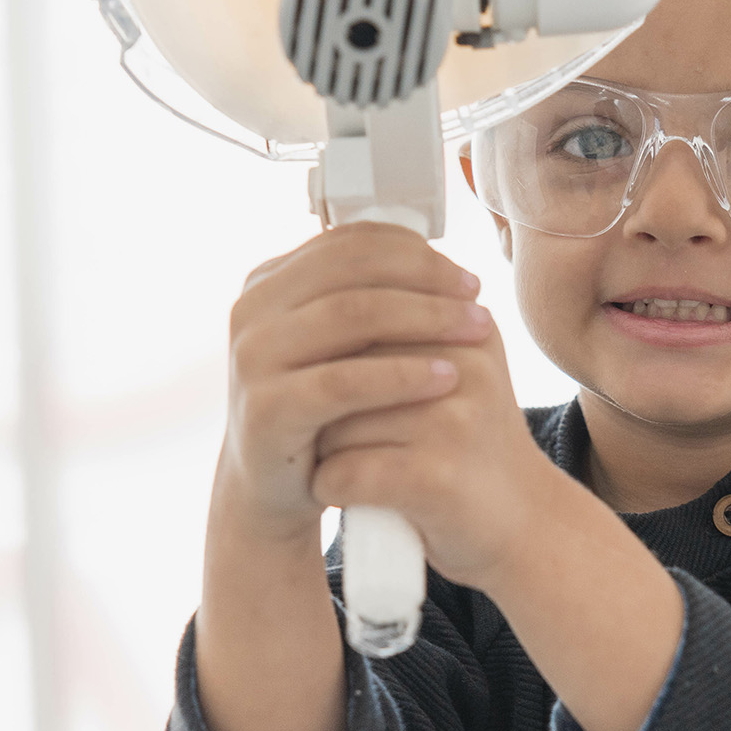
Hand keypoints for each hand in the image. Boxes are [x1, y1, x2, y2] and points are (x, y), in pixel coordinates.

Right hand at [218, 221, 502, 545]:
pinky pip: (342, 381)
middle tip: (478, 301)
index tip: (467, 278)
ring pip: (350, 315)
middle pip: (354, 272)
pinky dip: (400, 375)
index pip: (349, 243)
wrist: (274, 488)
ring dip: (424, 319)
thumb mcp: (343, 346)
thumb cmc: (323, 409)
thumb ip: (374, 301)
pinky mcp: (264, 408)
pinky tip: (446, 378)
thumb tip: (451, 268)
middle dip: (426, 281)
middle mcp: (252, 309)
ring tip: (476, 332)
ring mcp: (252, 357)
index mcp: (270, 282)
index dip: (415, 253)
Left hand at [309, 275, 559, 591]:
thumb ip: (406, 323)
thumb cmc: (468, 442)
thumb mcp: (456, 367)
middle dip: (327, 402)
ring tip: (356, 463)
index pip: (363, 317)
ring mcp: (453, 422)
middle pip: (344, 367)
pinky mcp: (436, 479)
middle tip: (342, 430)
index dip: (337, 360)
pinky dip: (331, 489)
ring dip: (325, 450)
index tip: (348, 391)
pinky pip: (343, 473)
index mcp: (467, 329)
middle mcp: (465, 367)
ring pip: (334, 422)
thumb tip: (324, 276)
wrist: (522, 522)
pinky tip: (350, 493)